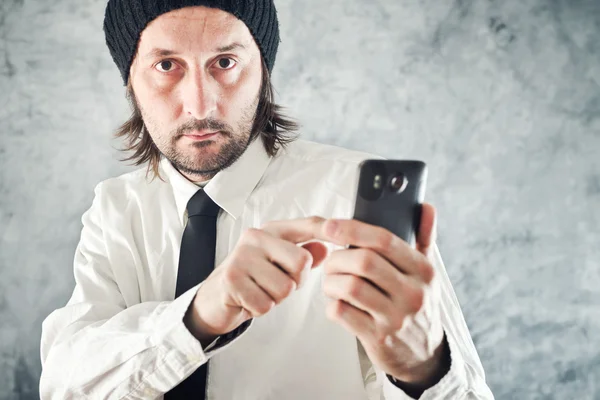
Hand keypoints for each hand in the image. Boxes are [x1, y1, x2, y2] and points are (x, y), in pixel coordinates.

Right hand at [185, 217, 328, 342]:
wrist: (215, 298)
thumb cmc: (252, 279)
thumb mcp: (278, 263)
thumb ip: (303, 253)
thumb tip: (326, 247)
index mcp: (272, 231)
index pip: (307, 225)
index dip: (328, 230)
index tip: (347, 232)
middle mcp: (256, 238)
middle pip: (301, 262)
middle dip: (295, 282)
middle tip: (276, 283)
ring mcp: (242, 257)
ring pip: (284, 287)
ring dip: (276, 298)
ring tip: (260, 291)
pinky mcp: (232, 279)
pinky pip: (266, 304)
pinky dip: (260, 308)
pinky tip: (249, 299)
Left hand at [320, 203, 447, 384]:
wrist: (424, 356)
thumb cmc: (418, 304)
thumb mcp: (426, 272)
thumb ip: (423, 237)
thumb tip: (425, 206)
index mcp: (423, 271)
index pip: (385, 240)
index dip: (353, 228)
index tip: (330, 225)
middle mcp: (412, 293)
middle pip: (364, 262)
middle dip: (338, 257)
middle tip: (332, 261)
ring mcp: (395, 318)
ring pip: (349, 286)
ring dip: (331, 281)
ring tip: (332, 281)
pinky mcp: (377, 338)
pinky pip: (342, 313)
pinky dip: (331, 304)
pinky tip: (337, 302)